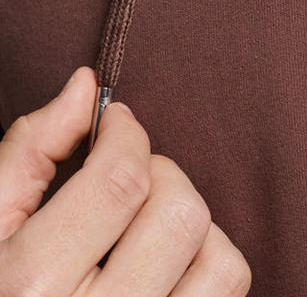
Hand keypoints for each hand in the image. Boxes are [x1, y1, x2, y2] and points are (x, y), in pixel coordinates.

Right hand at [0, 66, 251, 294]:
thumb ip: (29, 153)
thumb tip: (86, 87)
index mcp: (27, 289)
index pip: (120, 181)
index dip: (126, 133)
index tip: (116, 124)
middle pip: (180, 215)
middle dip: (162, 174)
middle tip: (128, 177)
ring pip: (221, 264)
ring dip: (195, 227)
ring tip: (148, 227)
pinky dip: (206, 270)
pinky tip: (162, 269)